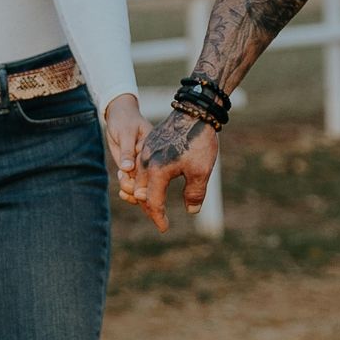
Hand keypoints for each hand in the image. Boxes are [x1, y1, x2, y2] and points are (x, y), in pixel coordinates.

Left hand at [103, 93, 146, 198]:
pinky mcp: (134, 169)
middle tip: (124, 183)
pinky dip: (127, 190)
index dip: (143, 182)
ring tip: (121, 177)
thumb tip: (127, 169)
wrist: (118, 115)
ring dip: (130, 191)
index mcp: (155, 149)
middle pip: (149, 184)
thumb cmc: (124, 120)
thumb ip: (127, 151)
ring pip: (141, 188)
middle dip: (136, 190)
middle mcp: (151, 160)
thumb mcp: (125, 132)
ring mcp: (143, 166)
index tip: (130, 182)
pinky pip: (133, 185)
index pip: (152, 170)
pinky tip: (122, 187)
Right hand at [133, 106, 219, 232]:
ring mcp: (145, 152)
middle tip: (159, 219)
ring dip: (145, 193)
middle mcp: (145, 162)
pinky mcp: (149, 144)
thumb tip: (191, 211)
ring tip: (156, 204)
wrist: (195, 111)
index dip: (158, 217)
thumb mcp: (200, 171)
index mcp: (156, 171)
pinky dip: (145, 179)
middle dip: (149, 208)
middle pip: (140, 193)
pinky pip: (141, 167)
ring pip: (139, 179)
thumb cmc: (199, 141)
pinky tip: (155, 182)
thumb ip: (194, 194)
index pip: (152, 202)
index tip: (164, 228)